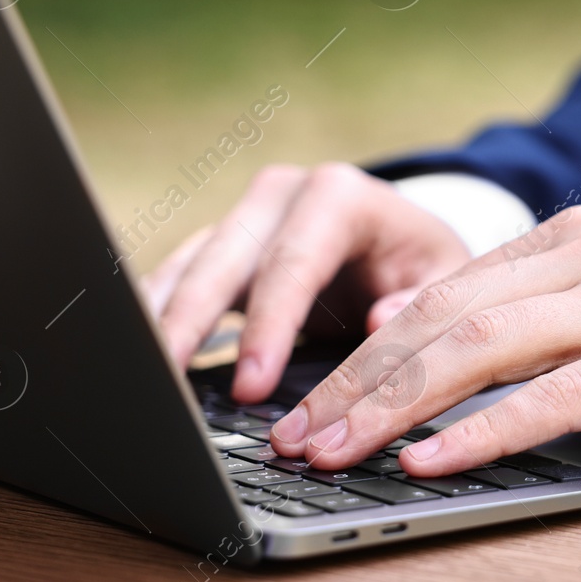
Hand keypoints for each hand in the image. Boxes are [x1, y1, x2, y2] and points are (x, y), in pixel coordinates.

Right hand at [144, 163, 472, 401]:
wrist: (402, 241)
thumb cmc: (422, 263)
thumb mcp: (445, 277)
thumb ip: (422, 299)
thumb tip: (381, 322)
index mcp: (339, 195)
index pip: (293, 264)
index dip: (268, 326)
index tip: (251, 385)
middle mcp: (280, 195)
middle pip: (224, 260)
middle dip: (191, 323)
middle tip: (166, 386)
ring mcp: (243, 217)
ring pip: (188, 267)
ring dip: (159, 321)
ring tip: (136, 377)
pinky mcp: (219, 246)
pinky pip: (176, 279)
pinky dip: (156, 318)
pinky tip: (135, 357)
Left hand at [266, 204, 580, 476]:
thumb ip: (530, 312)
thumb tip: (421, 349)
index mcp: (571, 236)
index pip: (443, 292)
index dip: (366, 352)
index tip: (310, 401)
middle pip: (443, 318)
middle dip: (358, 383)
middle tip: (297, 436)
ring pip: (480, 349)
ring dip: (394, 408)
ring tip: (336, 452)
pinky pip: (553, 397)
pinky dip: (482, 433)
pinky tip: (430, 462)